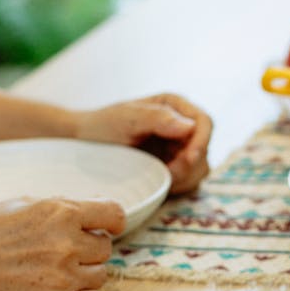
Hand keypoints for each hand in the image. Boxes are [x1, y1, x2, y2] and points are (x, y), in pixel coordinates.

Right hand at [0, 198, 125, 290]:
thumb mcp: (22, 204)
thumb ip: (61, 208)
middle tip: (60, 251)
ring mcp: (60, 279)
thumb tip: (96, 213)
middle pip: (105, 248)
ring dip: (84, 273)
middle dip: (88, 248)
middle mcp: (65, 245)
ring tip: (52, 271)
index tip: (106, 227)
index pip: (114, 215)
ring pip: (100, 276)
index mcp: (60, 213)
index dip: (111, 222)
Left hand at [75, 93, 211, 193]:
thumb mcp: (127, 119)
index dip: (201, 142)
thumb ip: (158, 118)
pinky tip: (160, 182)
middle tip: (165, 174)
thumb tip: (190, 126)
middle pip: (205, 148)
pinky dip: (179, 185)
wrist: (84, 143)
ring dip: (184, 177)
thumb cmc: (102, 125)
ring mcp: (179, 147)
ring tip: (159, 177)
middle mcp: (182, 125)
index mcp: (174, 105)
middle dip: (188, 165)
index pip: (204, 122)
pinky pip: (189, 180)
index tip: (188, 159)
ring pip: (200, 167)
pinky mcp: (174, 166)